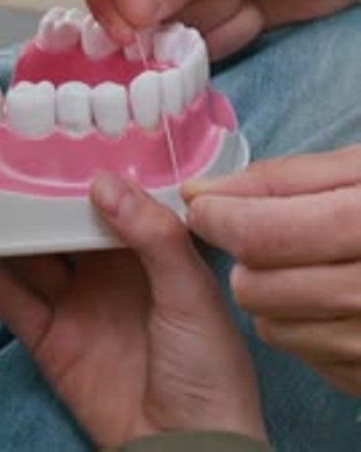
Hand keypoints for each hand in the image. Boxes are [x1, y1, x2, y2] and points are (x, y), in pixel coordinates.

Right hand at [0, 175, 265, 448]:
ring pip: (35, 253)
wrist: (187, 448)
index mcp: (155, 252)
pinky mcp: (51, 337)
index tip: (68, 133)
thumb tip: (104, 181)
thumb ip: (153, 234)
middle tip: (13, 150)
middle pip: (69, 221)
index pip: (120, 199)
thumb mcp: (192, 291)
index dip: (95, 168)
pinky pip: (13, 299)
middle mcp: (113, 271)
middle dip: (45, 190)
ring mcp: (79, 303)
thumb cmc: (209, 367)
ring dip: (8, 223)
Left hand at [184, 148, 360, 396]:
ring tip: (310, 261)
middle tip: (266, 229)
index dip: (218, 217)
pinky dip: (305, 325)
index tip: (204, 204)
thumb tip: (202, 192)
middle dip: (245, 256)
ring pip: (273, 327)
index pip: (260, 235)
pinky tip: (334, 297)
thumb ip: (282, 179)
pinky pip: (308, 356)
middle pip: (257, 288)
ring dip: (273, 293)